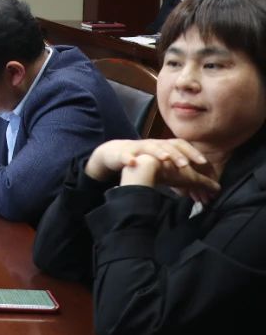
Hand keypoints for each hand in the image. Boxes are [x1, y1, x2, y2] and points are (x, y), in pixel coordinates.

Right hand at [90, 138, 219, 201]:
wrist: (119, 153)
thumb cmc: (148, 161)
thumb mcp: (170, 168)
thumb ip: (191, 178)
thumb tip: (215, 189)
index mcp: (165, 147)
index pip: (181, 145)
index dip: (192, 152)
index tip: (203, 162)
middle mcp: (153, 144)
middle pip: (167, 145)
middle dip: (177, 154)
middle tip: (186, 165)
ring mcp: (137, 148)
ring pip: (149, 147)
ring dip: (158, 152)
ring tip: (165, 159)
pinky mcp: (123, 154)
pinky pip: (124, 155)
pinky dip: (128, 158)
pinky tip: (131, 162)